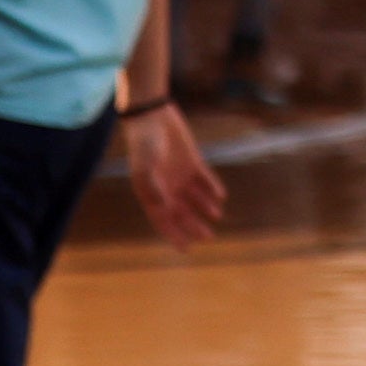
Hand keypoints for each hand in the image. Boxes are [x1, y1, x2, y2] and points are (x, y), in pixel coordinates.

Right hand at [122, 103, 226, 251]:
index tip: (186, 249)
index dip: (173, 234)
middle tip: (208, 237)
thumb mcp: (145, 166)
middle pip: (181, 212)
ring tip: (216, 215)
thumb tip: (163, 207)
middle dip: (193, 225)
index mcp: (150, 192)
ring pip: (195, 198)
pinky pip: (204, 179)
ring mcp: (179, 175)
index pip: (162, 219)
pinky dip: (212, 188)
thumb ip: (153, 187)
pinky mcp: (192, 162)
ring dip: (205, 207)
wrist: (152, 116)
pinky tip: (221, 196)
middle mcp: (165, 186)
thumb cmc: (144, 142)